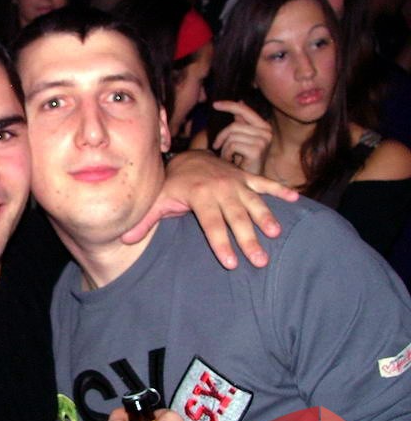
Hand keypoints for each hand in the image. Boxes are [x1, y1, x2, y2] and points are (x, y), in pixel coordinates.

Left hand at [121, 150, 298, 268]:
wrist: (188, 157)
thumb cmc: (172, 185)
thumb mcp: (158, 200)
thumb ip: (145, 220)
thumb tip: (124, 238)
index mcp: (199, 196)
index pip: (211, 224)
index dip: (221, 243)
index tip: (231, 263)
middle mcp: (220, 188)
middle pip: (236, 217)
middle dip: (248, 239)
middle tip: (260, 261)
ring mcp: (236, 182)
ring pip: (254, 201)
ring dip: (267, 217)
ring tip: (277, 234)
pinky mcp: (246, 177)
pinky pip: (265, 183)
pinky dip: (280, 190)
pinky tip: (296, 199)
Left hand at [211, 101, 271, 174]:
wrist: (250, 183)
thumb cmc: (243, 161)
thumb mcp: (241, 138)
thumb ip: (241, 122)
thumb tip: (240, 100)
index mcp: (263, 126)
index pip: (244, 109)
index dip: (229, 105)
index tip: (214, 104)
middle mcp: (266, 131)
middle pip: (234, 125)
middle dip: (221, 136)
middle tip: (217, 147)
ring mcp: (263, 140)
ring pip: (232, 135)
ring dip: (224, 148)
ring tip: (228, 157)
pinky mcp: (257, 149)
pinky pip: (232, 145)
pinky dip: (227, 154)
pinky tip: (232, 161)